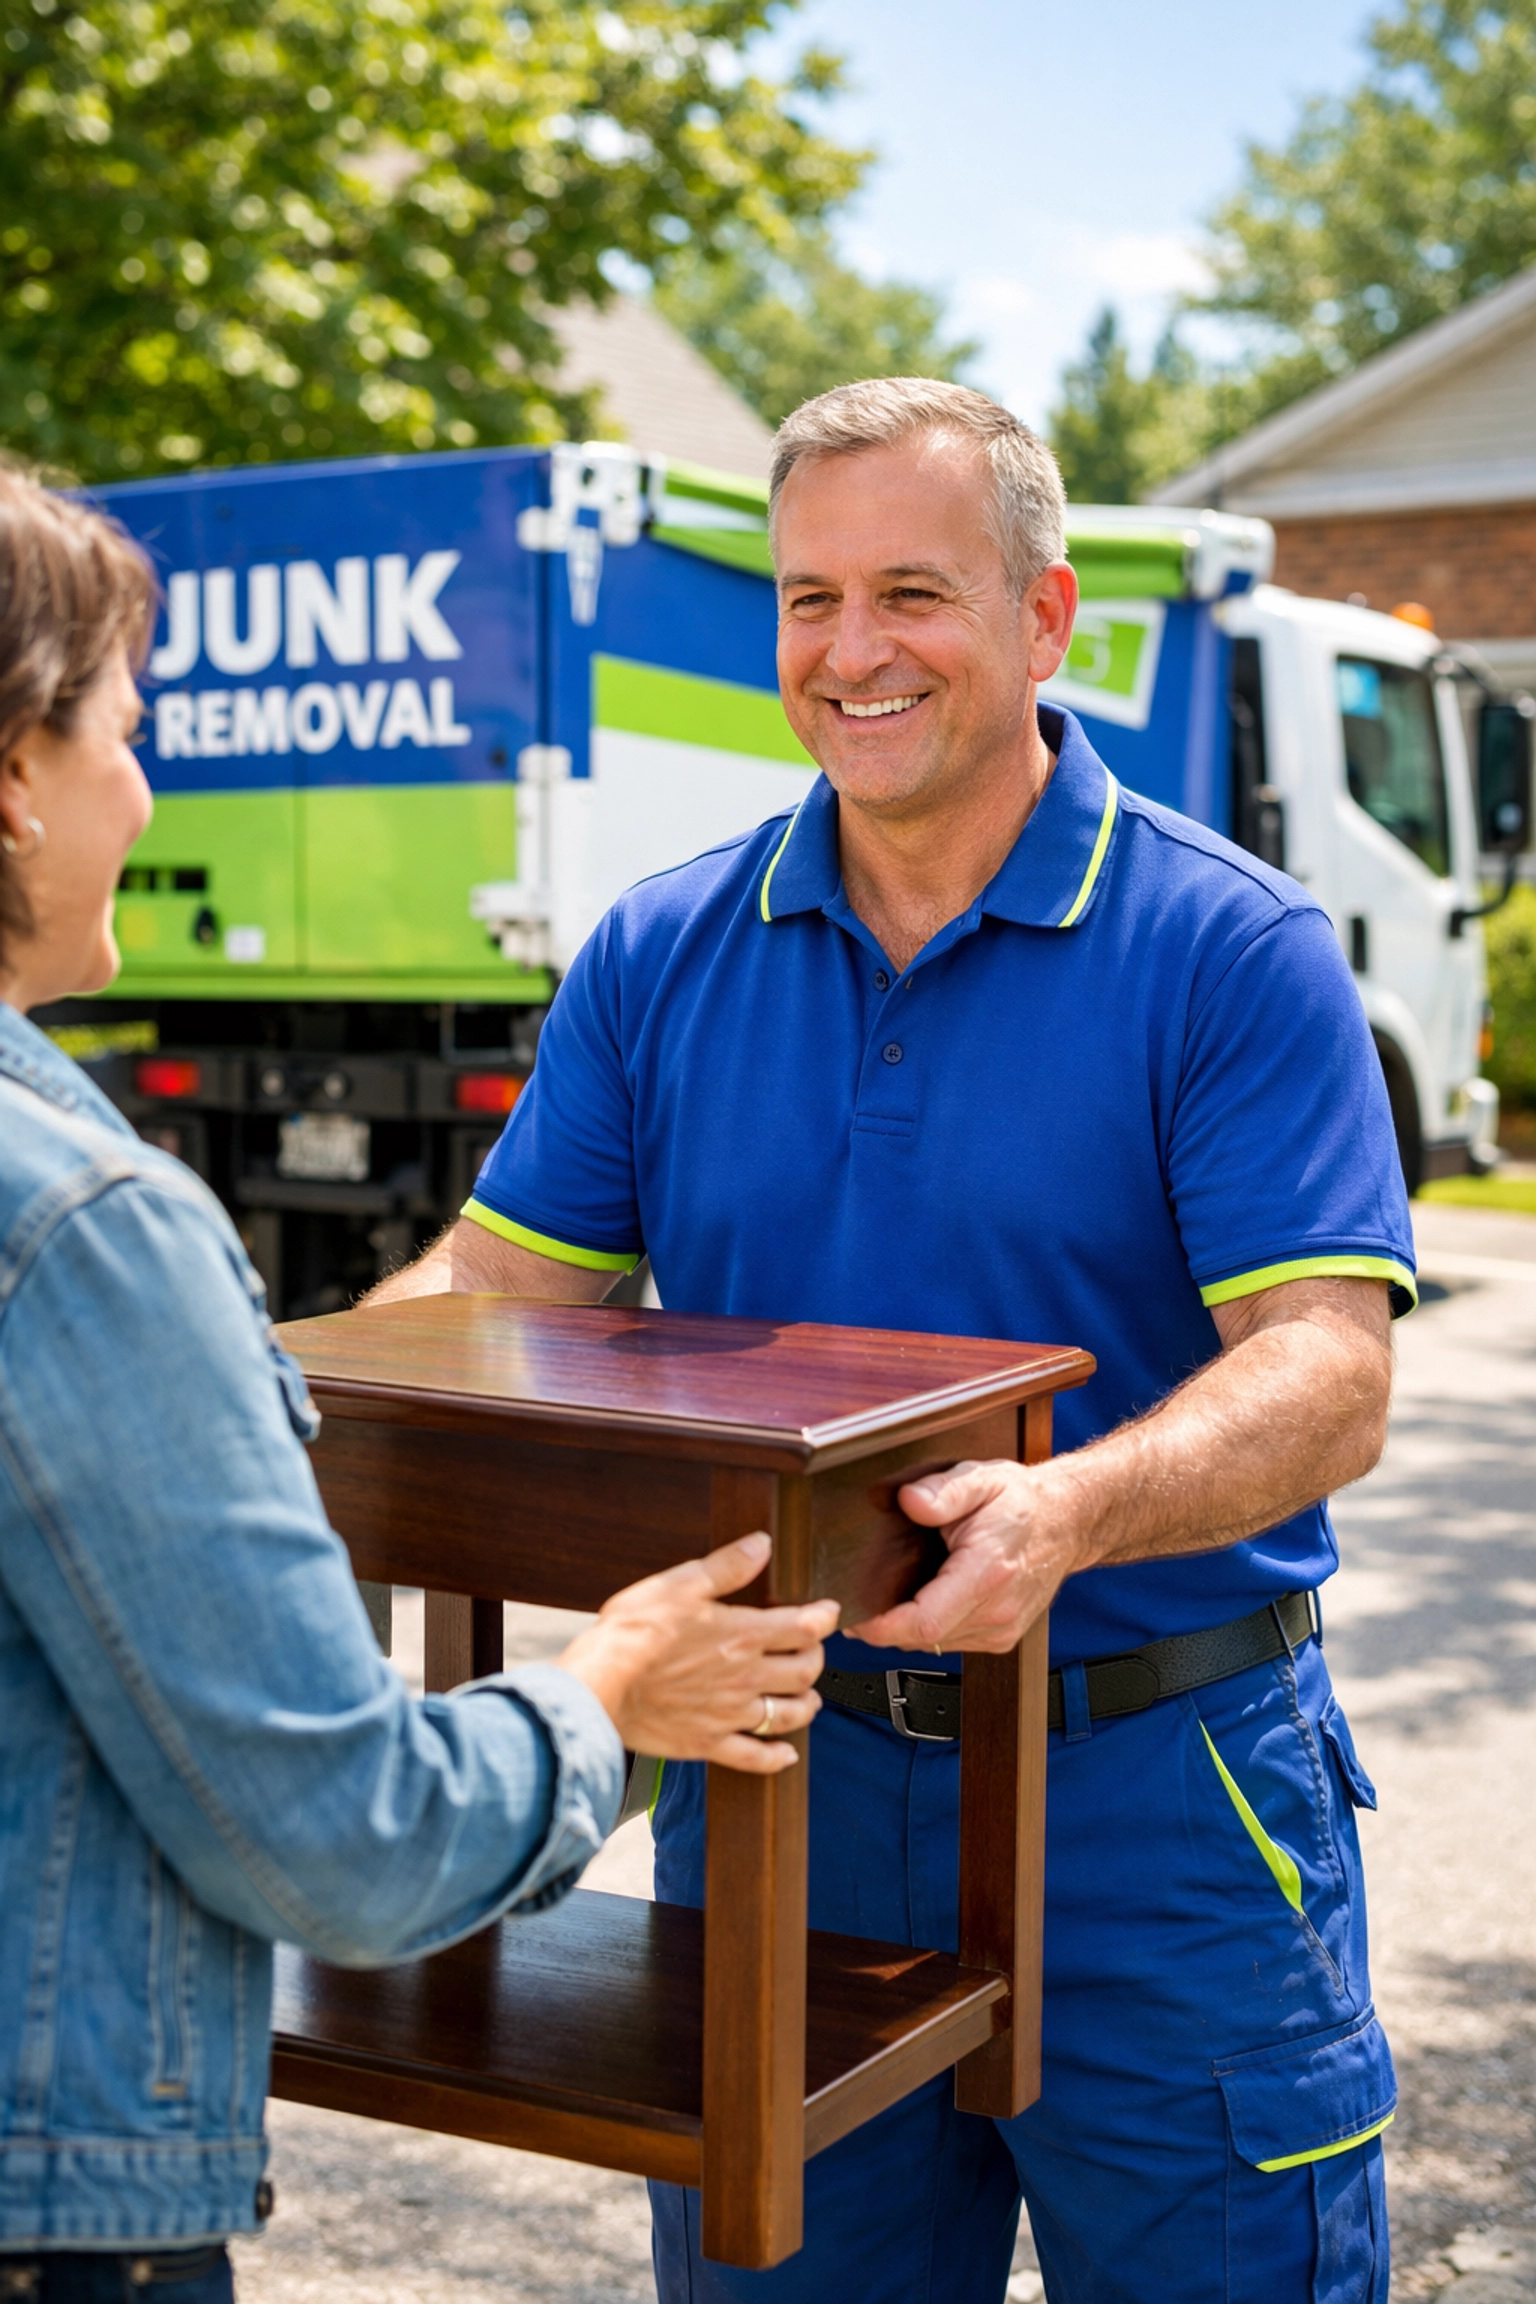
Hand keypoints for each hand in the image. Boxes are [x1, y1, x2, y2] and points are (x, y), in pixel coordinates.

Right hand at [557, 1533, 838, 1774]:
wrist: (601, 1685)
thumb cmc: (634, 1632)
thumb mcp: (680, 1584)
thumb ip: (727, 1566)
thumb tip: (762, 1545)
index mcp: (742, 1634)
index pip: (804, 1628)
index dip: (824, 1618)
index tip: (829, 1612)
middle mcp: (746, 1677)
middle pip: (804, 1672)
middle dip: (816, 1659)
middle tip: (812, 1651)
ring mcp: (730, 1714)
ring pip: (789, 1715)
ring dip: (806, 1705)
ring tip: (808, 1697)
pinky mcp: (709, 1742)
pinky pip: (755, 1757)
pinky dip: (776, 1757)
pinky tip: (786, 1754)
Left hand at [850, 1460, 1082, 1653]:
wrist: (1066, 1523)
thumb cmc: (1022, 1502)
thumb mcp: (981, 1478)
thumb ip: (943, 1490)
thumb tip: (910, 1500)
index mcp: (987, 1571)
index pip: (925, 1622)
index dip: (882, 1627)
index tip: (854, 1618)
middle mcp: (997, 1609)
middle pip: (922, 1638)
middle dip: (885, 1624)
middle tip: (860, 1601)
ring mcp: (1001, 1628)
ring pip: (934, 1644)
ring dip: (907, 1626)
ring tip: (893, 1596)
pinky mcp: (1001, 1637)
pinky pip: (951, 1641)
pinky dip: (931, 1626)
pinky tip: (927, 1598)